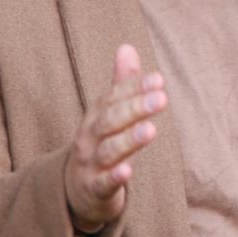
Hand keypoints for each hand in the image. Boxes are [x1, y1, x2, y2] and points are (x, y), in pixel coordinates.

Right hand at [64, 44, 168, 232]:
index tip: (159, 79)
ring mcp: (91, 164)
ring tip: (151, 129)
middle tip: (162, 98)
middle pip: (111, 120)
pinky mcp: (94, 189)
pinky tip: (128, 171)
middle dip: (135, 108)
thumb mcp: (108, 114)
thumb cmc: (99, 144)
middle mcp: (91, 137)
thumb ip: (121, 83)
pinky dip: (115, 177)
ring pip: (110, 150)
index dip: (135, 88)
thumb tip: (127, 46)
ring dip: (130, 139)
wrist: (75, 190)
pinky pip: (104, 183)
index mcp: (97, 116)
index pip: (115, 98)